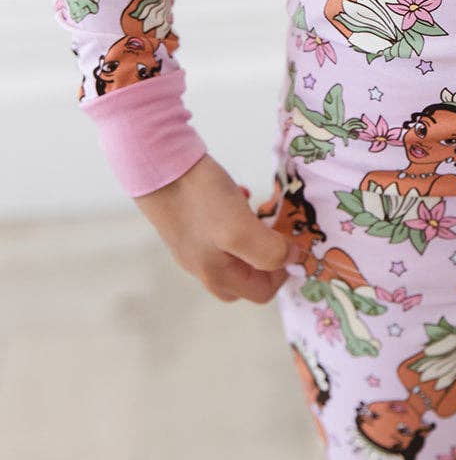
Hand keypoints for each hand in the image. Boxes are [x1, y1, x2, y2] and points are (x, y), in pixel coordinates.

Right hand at [133, 151, 292, 303]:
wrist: (158, 166)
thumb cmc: (200, 199)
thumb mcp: (241, 229)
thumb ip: (269, 251)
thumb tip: (292, 259)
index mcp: (216, 275)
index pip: (260, 293)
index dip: (282, 273)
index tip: (289, 243)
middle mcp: (202, 267)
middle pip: (245, 278)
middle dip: (266, 257)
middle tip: (274, 230)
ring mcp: (193, 246)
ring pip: (234, 253)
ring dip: (253, 236)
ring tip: (256, 212)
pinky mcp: (189, 223)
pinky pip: (221, 230)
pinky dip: (236, 218)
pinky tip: (239, 196)